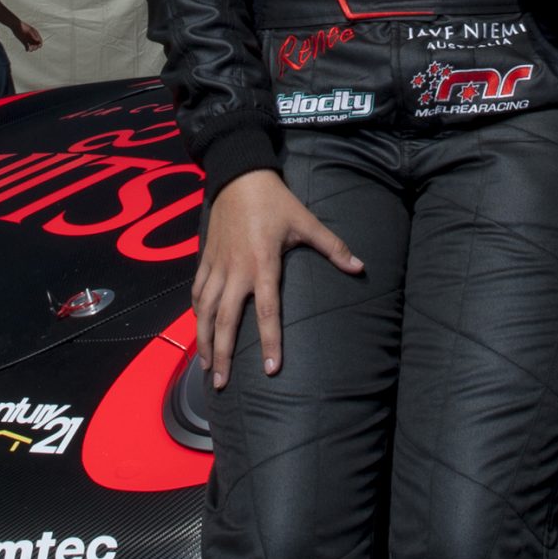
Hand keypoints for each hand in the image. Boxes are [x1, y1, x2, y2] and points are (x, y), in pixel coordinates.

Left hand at [16, 22, 43, 51]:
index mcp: (35, 34)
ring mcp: (28, 40)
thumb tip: (38, 40)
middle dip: (35, 47)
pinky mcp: (24, 42)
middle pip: (36, 45)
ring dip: (32, 49)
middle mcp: (32, 37)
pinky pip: (27, 47)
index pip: (40, 41)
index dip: (39, 44)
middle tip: (32, 47)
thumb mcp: (29, 31)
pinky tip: (26, 50)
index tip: (37, 46)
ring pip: (32, 46)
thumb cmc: (23, 27)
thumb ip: (34, 35)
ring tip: (29, 49)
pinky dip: (27, 49)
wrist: (15, 26)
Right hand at [192, 169, 362, 388]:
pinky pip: (197, 291)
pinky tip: (199, 329)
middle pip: (226, 319)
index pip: (268, 310)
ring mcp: (218, 265)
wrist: (238, 175)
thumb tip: (360, 267)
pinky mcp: (205, 258)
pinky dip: (196, 313)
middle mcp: (236, 270)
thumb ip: (333, 247)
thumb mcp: (306, 221)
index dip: (270, 341)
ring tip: (206, 367)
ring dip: (204, 340)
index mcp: (263, 264)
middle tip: (220, 383)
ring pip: (205, 310)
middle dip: (222, 353)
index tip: (270, 369)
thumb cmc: (275, 201)